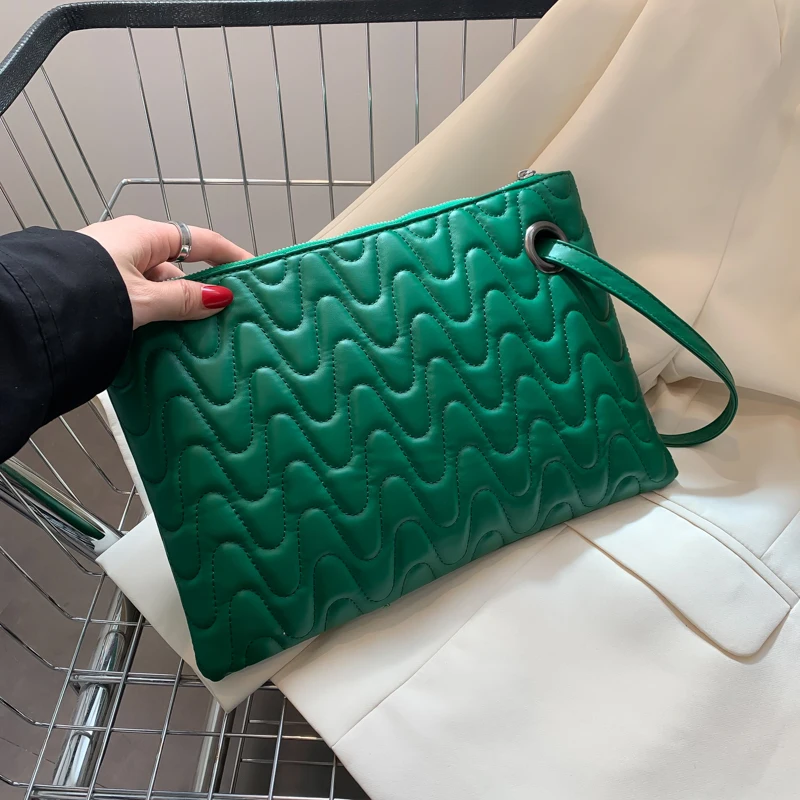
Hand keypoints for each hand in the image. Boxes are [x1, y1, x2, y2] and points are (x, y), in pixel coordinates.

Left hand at [79, 216, 252, 328]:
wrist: (32, 309)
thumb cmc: (86, 292)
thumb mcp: (145, 298)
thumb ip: (185, 299)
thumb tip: (221, 297)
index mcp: (144, 235)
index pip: (202, 240)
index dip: (230, 254)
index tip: (252, 269)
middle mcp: (128, 245)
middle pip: (180, 266)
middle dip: (202, 291)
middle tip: (225, 317)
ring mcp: (112, 266)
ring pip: (158, 285)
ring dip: (176, 308)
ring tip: (195, 337)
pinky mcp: (98, 287)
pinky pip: (139, 298)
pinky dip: (154, 314)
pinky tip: (162, 337)